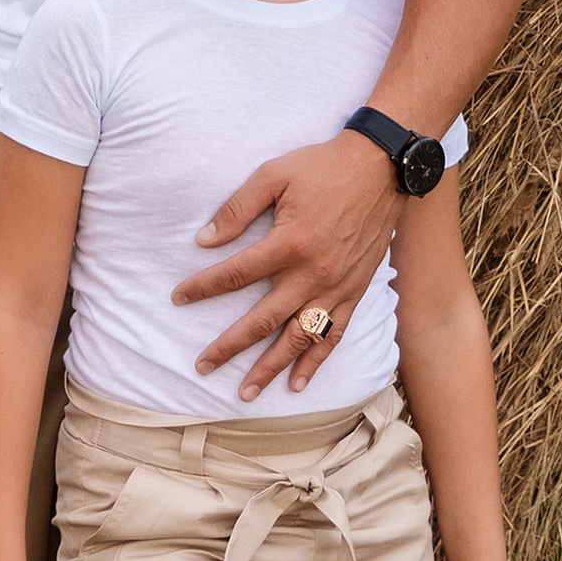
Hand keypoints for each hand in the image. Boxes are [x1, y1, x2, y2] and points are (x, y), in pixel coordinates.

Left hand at [171, 128, 400, 400]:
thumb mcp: (274, 174)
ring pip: (298, 337)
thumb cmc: (324, 167)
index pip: (236, 274)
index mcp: (289, 243)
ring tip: (246, 392)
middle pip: (263, 320)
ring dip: (270, 368)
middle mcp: (312, 273)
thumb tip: (204, 240)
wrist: (383, 168)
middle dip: (230, 346)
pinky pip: (334, 334)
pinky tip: (297, 383)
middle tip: (203, 366)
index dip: (203, 287)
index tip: (178, 298)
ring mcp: (336, 287)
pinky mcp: (355, 291)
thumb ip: (238, 208)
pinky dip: (315, 360)